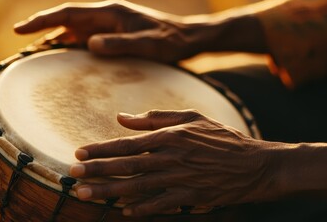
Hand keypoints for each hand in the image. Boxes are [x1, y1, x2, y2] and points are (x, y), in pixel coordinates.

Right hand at [14, 0, 202, 62]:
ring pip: (72, 32)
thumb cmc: (171, 41)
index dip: (42, 20)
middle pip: (65, 22)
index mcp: (110, 13)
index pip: (68, 13)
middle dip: (40, 31)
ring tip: (32, 59)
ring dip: (53, 42)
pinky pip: (84, 41)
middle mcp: (105, 17)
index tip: (19, 29)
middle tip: (18, 49)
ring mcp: (107, 26)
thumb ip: (120, 44)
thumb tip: (90, 44)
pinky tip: (60, 62)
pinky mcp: (112, 37)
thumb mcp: (148, 44)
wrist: (187, 39)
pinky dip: (69, 49)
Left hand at [69, 109, 285, 215]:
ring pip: (136, 186)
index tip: (79, 152)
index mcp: (170, 135)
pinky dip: (141, 208)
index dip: (101, 149)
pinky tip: (123, 210)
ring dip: (108, 192)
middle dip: (96, 171)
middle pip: (126, 166)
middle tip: (72, 174)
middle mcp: (170, 157)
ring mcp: (180, 179)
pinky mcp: (190, 197)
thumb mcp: (192, 117)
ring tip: (85, 194)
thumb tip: (123, 117)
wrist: (254, 164)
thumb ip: (156, 116)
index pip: (127, 143)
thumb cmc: (222, 138)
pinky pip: (160, 205)